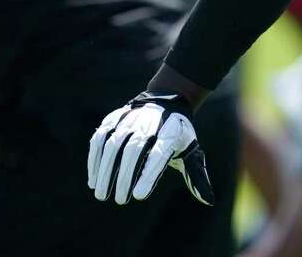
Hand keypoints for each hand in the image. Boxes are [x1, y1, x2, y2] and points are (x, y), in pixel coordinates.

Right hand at [87, 91, 213, 205]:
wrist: (167, 100)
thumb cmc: (178, 134)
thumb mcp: (192, 150)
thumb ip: (196, 176)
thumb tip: (209, 201)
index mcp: (171, 133)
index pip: (158, 154)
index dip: (148, 174)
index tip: (138, 196)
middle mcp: (150, 124)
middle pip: (133, 150)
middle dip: (124, 176)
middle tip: (119, 200)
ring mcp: (130, 119)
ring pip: (114, 144)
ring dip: (105, 171)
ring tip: (101, 193)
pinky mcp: (115, 118)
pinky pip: (101, 138)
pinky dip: (94, 159)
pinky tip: (93, 179)